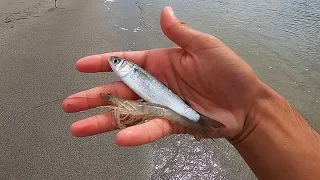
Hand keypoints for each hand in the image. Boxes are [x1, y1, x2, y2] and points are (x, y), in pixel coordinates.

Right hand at [62, 6, 263, 145]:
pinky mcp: (172, 124)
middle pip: (118, 91)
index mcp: (161, 63)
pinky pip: (151, 129)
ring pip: (127, 114)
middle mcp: (157, 85)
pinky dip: (136, 134)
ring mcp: (162, 106)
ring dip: (102, 121)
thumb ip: (180, 33)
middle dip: (92, 98)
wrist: (247, 104)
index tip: (81, 66)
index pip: (126, 62)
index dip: (102, 63)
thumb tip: (165, 12)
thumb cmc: (230, 73)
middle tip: (69, 104)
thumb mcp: (205, 46)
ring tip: (79, 128)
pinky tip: (119, 138)